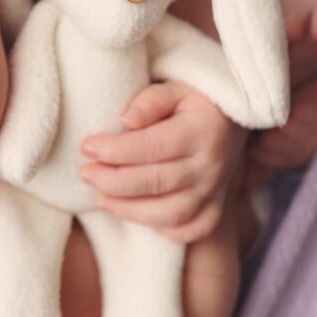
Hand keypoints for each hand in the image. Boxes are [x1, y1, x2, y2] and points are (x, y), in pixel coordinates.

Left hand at [78, 80, 247, 243]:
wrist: (231, 116)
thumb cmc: (194, 99)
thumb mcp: (175, 86)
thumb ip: (151, 100)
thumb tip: (126, 119)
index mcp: (202, 130)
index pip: (152, 147)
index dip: (115, 150)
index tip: (87, 147)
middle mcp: (212, 165)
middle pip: (156, 182)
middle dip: (113, 180)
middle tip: (86, 173)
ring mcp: (216, 190)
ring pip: (170, 213)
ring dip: (130, 210)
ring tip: (101, 198)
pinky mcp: (216, 207)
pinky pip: (189, 229)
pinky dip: (162, 228)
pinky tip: (136, 213)